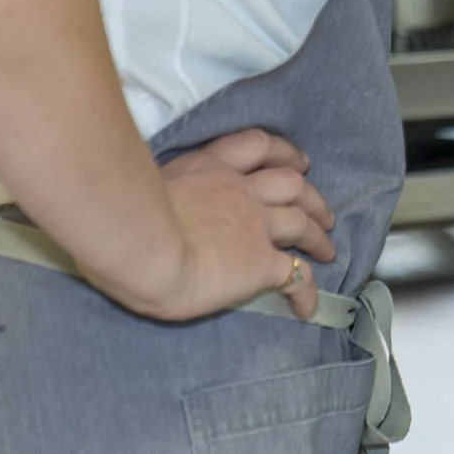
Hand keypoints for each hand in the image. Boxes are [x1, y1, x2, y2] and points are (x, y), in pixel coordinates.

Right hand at [87, 128, 337, 322]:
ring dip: (318, 234)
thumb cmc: (125, 216)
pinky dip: (306, 290)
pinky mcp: (262, 261)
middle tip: (321, 210)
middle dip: (310, 195)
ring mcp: (257, 224)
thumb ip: (161, 192)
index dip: (283, 153)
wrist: (144, 244)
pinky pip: (295, 276)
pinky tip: (307, 306)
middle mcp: (240, 190)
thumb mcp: (143, 188)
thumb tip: (147, 203)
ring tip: (327, 247)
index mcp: (209, 167)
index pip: (257, 147)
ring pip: (301, 221)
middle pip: (290, 183)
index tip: (296, 163)